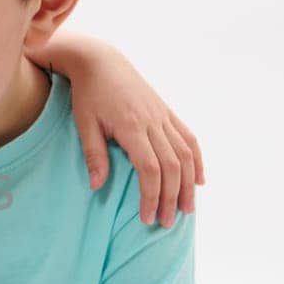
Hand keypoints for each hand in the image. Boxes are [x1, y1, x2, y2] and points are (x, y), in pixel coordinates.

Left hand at [55, 44, 204, 226]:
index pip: (150, 169)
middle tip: (166, 223)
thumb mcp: (84, 124)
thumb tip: (97, 187)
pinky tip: (199, 180)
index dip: (152, 195)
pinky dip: (196, 160)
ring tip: (186, 209)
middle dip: (171, 197)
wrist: (100, 60)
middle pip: (172, 166)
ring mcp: (162, 116)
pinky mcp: (166, 112)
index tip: (147, 218)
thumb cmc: (88, 94)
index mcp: (132, 126)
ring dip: (188, 184)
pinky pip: (188, 138)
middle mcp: (153, 122)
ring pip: (185, 154)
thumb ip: (94, 155)